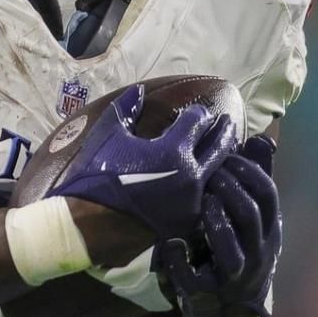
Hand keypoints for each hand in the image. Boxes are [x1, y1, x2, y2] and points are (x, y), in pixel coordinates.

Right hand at [50, 84, 239, 248]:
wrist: (90, 226)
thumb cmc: (97, 177)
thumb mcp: (106, 137)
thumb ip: (125, 109)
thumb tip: (139, 90)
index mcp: (172, 150)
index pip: (197, 122)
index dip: (198, 113)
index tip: (197, 111)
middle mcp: (191, 174)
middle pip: (219, 145)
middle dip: (223, 131)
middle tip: (226, 122)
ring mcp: (194, 200)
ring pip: (221, 173)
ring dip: (224, 158)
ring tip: (225, 149)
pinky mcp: (191, 221)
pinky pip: (212, 197)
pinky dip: (215, 184)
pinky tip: (213, 180)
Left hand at [157, 134, 279, 316]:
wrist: (230, 304)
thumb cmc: (240, 245)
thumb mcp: (251, 216)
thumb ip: (255, 179)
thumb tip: (264, 139)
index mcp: (269, 228)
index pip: (268, 194)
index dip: (249, 171)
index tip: (227, 154)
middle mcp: (258, 251)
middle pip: (251, 216)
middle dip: (231, 190)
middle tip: (209, 172)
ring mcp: (236, 274)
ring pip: (232, 250)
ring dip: (216, 222)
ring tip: (201, 200)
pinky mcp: (210, 292)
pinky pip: (197, 278)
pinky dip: (182, 261)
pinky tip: (172, 243)